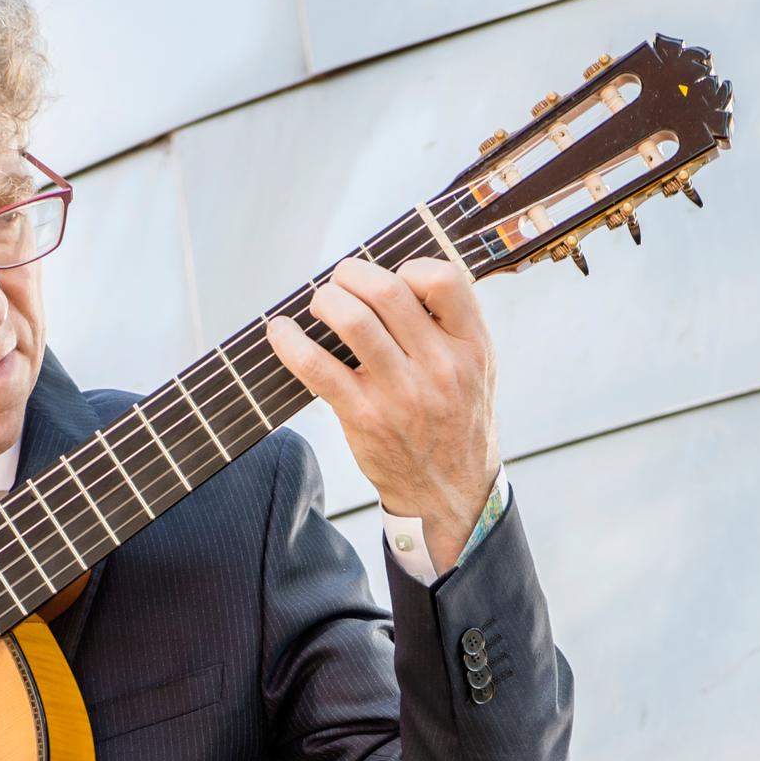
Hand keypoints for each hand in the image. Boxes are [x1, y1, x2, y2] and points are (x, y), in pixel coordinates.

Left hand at [264, 254, 501, 570]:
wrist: (450, 492)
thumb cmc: (457, 419)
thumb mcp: (477, 369)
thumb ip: (450, 323)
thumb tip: (396, 273)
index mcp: (472, 347)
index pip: (444, 279)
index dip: (411, 268)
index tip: (396, 281)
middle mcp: (440, 367)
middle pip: (387, 291)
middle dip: (351, 275)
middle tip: (341, 283)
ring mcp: (401, 393)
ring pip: (353, 320)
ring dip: (325, 300)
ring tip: (321, 305)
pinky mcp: (364, 417)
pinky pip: (317, 366)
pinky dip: (291, 342)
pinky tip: (282, 332)